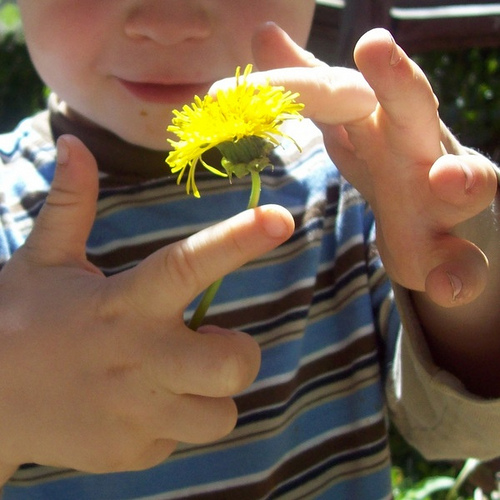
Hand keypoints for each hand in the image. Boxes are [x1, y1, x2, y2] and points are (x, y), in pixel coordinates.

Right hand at [0, 135, 293, 475]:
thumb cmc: (20, 323)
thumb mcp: (44, 260)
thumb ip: (71, 205)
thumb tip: (72, 143)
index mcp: (125, 303)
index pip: (190, 265)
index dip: (239, 241)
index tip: (281, 219)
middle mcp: (140, 361)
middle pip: (235, 364)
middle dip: (238, 354)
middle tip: (207, 343)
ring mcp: (138, 415)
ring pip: (221, 415)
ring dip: (209, 395)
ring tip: (172, 379)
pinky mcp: (133, 454)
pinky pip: (182, 439)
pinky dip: (173, 423)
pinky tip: (137, 410)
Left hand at [249, 24, 497, 307]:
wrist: (434, 217)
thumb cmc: (386, 161)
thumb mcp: (345, 123)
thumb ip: (310, 85)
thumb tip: (264, 30)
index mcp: (386, 123)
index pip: (364, 91)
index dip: (354, 73)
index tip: (341, 42)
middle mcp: (421, 150)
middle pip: (416, 113)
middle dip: (400, 86)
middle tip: (377, 51)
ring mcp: (444, 201)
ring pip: (467, 182)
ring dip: (460, 179)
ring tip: (446, 180)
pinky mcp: (452, 253)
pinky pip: (465, 263)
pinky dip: (460, 275)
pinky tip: (448, 288)